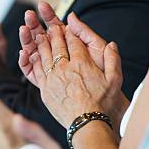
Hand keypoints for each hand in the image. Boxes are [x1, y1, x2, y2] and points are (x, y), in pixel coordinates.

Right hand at [18, 2, 106, 85]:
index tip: (42, 5)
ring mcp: (49, 68)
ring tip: (23, 29)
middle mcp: (57, 55)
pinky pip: (30, 70)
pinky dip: (25, 62)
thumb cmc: (103, 74)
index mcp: (69, 45)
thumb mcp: (96, 48)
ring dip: (27, 40)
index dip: (49, 15)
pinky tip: (23, 53)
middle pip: (42, 36)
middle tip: (28, 14)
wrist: (103, 98)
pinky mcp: (43, 81)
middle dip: (34, 24)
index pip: (56, 26)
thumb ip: (84, 32)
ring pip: (33, 51)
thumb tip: (71, 16)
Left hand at [20, 7, 127, 129]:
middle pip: (57, 45)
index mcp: (81, 63)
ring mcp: (52, 79)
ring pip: (44, 55)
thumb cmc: (102, 103)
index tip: (67, 25)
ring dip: (41, 43)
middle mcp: (64, 68)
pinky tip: (33, 55)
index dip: (70, 31)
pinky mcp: (45, 90)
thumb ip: (113, 60)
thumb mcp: (115, 80)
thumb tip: (112, 44)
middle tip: (50, 25)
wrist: (87, 123)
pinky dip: (34, 60)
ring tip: (39, 35)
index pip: (73, 41)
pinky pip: (37, 70)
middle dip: (53, 33)